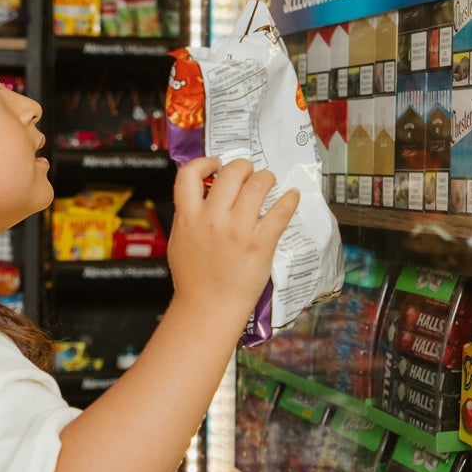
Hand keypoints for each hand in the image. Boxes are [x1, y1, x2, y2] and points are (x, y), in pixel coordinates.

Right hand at [168, 156, 300, 324]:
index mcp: (188, 217)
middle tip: (250, 174)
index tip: (216, 165)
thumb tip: (201, 194)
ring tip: (268, 182)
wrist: (208, 308)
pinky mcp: (260, 244)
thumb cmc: (194, 280)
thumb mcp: (180, 241)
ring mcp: (238, 230)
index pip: (189, 174)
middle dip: (244, 167)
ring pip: (257, 184)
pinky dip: (289, 199)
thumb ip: (188, 215)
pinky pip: (280, 211)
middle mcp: (213, 219)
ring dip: (266, 178)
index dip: (205, 162)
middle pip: (232, 172)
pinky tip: (291, 197)